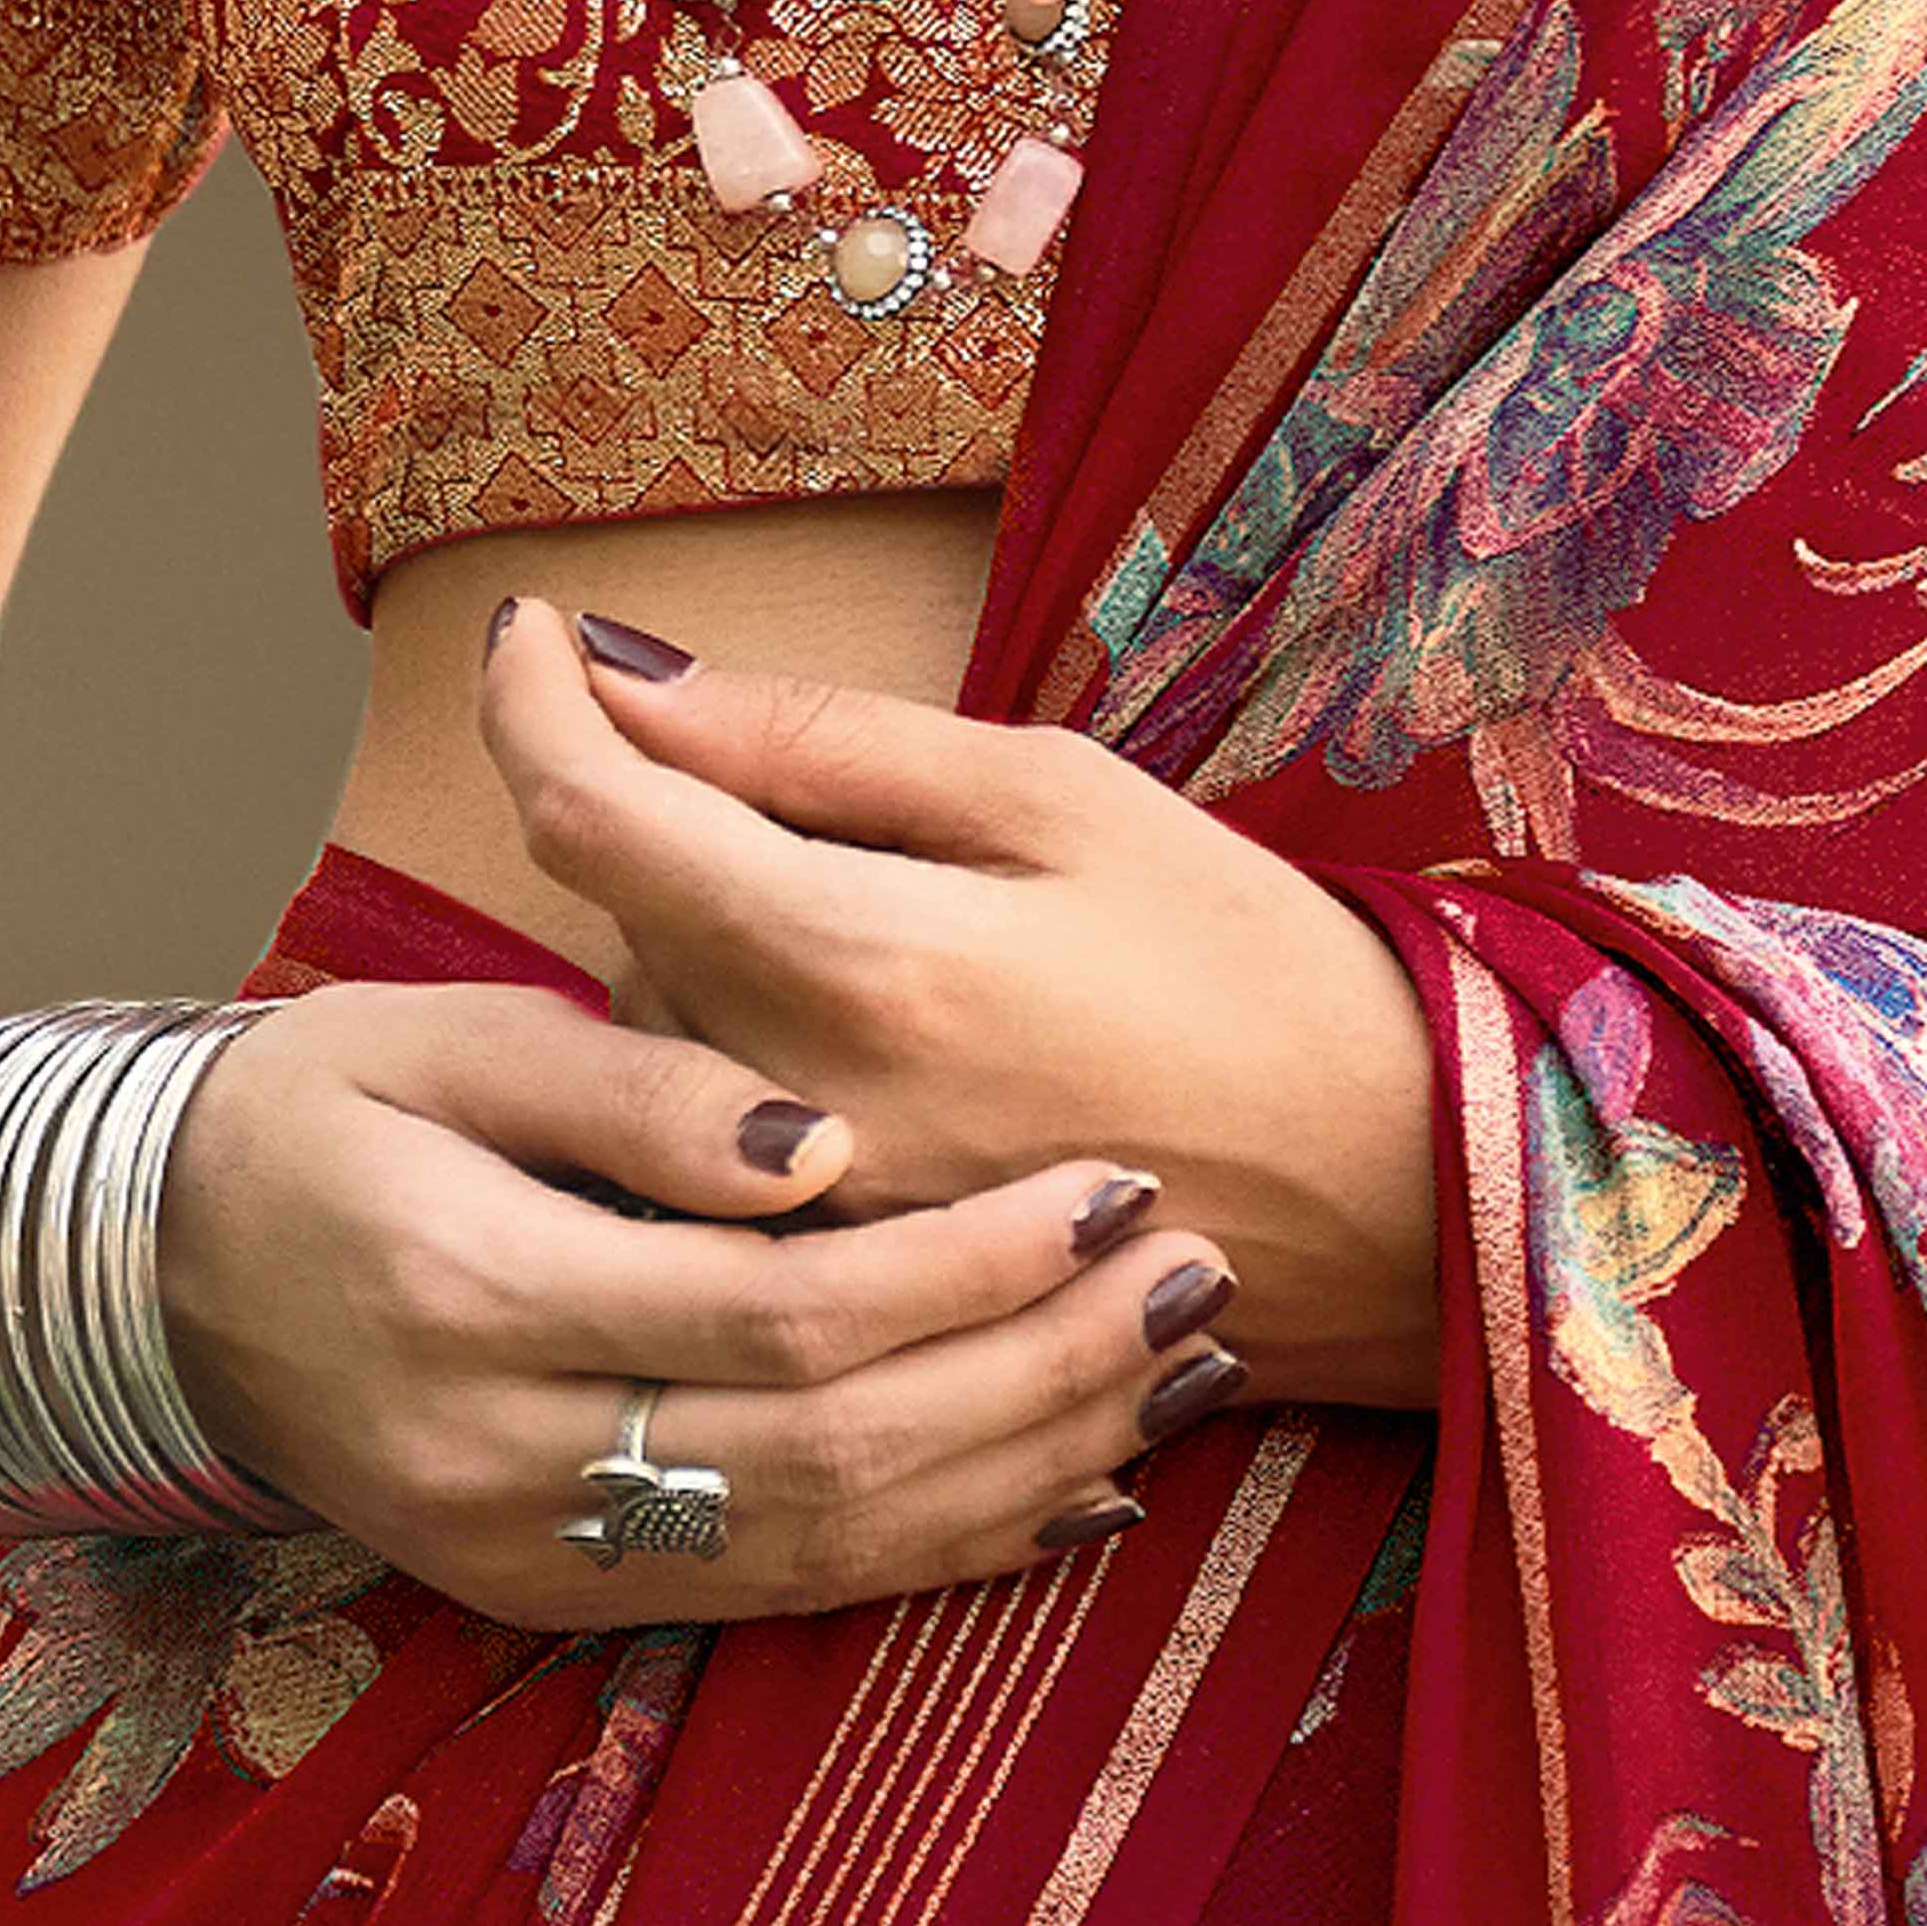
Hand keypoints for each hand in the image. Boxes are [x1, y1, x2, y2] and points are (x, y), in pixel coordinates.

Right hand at [159, 974, 1232, 1631]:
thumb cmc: (313, 1113)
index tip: (1114, 1185)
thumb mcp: (442, 1035)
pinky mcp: (560, 1604)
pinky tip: (1078, 1489)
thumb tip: (821, 1139)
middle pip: (841, 1450)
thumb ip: (633, 1085)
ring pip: (835, 1546)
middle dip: (1042, 1371)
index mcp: (479, 1295)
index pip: (789, 1312)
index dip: (973, 1262)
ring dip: (1031, 1466)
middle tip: (1195, 1281)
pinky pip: (788, 1598)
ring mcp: (532, 1558)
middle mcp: (508, 1461)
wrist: (143, 1274)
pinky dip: (949, 1549)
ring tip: (1180, 1371)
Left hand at [476, 604, 1442, 1410]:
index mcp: (858, 959)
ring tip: (924, 964)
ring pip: (669, 1042)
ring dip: (730, 968)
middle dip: (692, 848)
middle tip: (877, 836)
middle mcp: (800, 1105)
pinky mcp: (841, 1292)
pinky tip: (906, 1066)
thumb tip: (629, 677)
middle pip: (628, 927)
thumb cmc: (1254, 971)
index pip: (591, 813)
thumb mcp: (1064, 798)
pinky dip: (770, 1076)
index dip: (533, 698)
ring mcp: (810, 1220)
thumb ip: (826, 743)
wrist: (1393, 1196)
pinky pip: (724, 1151)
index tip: (535, 633)